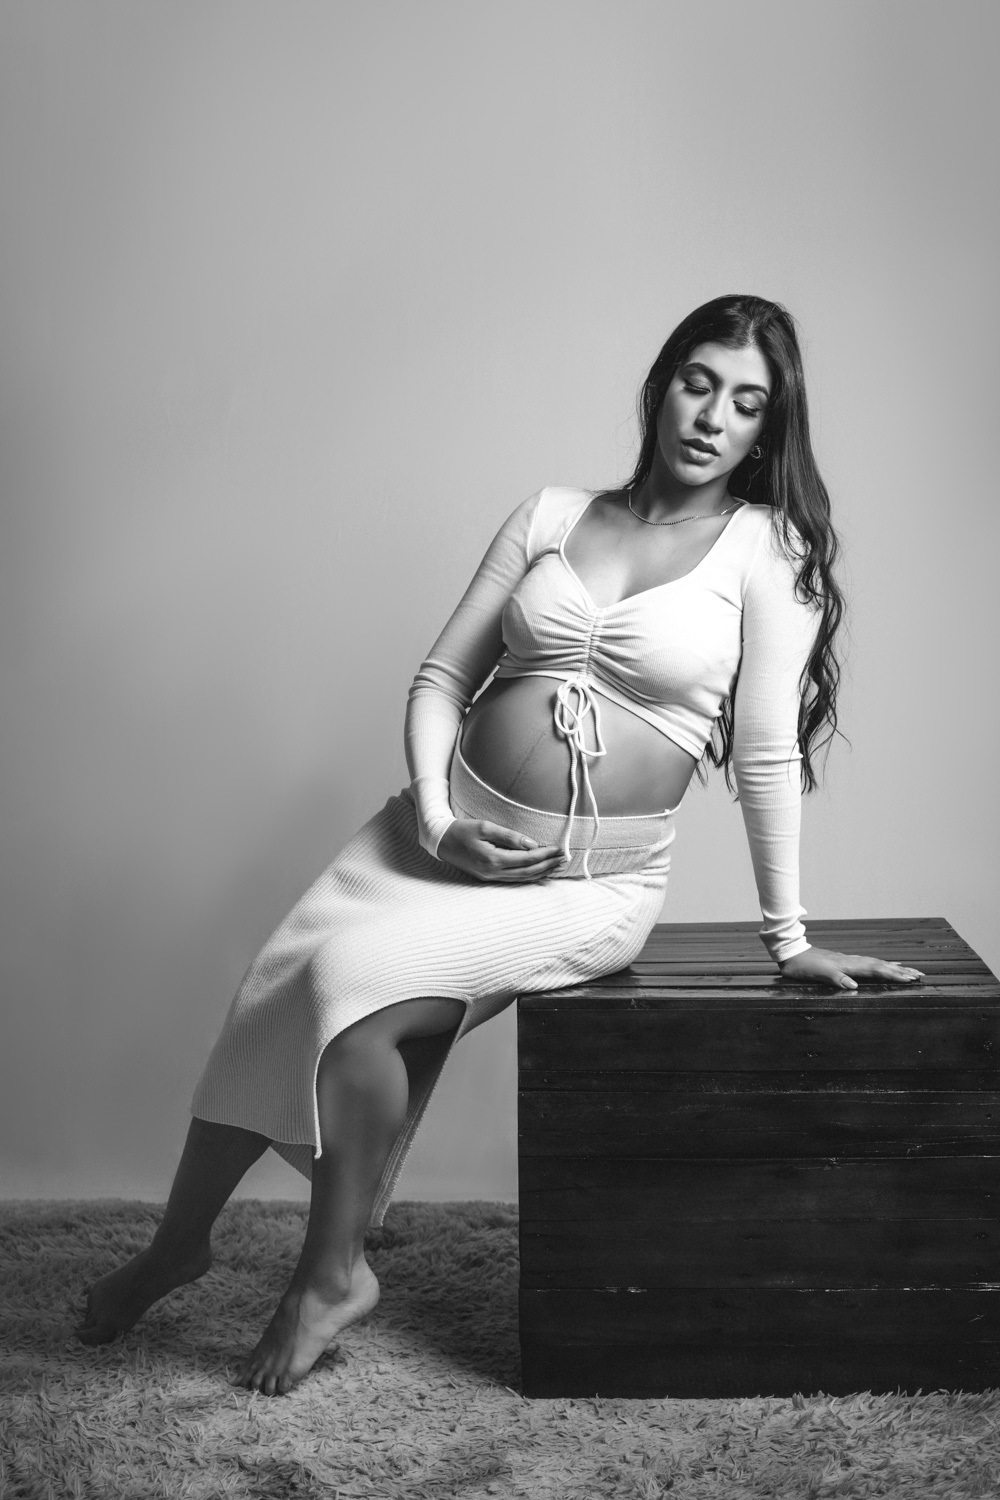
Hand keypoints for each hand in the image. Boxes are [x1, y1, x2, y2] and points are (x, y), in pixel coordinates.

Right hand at [437, 818, 566, 882]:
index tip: (559, 848)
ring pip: (523, 879)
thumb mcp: (485, 827)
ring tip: (557, 866)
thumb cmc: (462, 831)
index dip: (546, 854)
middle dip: (548, 865)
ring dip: (542, 873)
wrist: (442, 842)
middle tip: (564, 858)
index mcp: (493, 859)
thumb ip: (509, 836)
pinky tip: (540, 873)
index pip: (527, 859)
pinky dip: (530, 877)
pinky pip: (514, 879)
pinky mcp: (489, 877)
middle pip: (528, 872)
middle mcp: (493, 872)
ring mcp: (491, 877)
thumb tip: (532, 844)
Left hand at [778, 945, 924, 990]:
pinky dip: (881, 965)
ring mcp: (849, 961)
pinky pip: (869, 964)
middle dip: (901, 971)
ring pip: (876, 963)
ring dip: (894, 968)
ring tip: (910, 971)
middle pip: (880, 965)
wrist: (790, 952)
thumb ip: (835, 978)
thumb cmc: (802, 966)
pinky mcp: (845, 962)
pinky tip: (885, 966)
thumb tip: (854, 986)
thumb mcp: (816, 974)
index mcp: (847, 965)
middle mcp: (851, 961)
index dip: (892, 975)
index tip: (910, 979)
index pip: (874, 970)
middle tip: (920, 975)